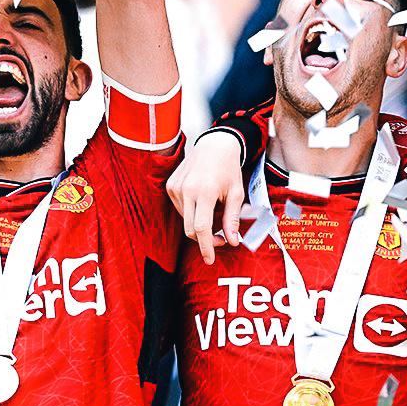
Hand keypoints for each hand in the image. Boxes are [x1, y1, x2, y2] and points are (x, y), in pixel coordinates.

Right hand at [165, 132, 244, 265]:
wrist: (214, 145)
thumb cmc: (228, 168)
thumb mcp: (236, 193)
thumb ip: (232, 219)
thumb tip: (232, 242)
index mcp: (204, 191)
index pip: (201, 228)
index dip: (206, 246)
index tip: (210, 260)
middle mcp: (186, 190)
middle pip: (190, 229)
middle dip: (205, 239)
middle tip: (221, 239)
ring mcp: (175, 187)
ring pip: (185, 220)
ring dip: (199, 224)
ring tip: (214, 212)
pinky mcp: (170, 186)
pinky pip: (180, 209)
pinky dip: (192, 212)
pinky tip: (202, 201)